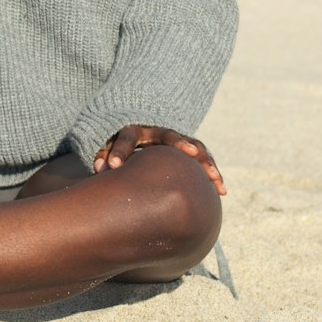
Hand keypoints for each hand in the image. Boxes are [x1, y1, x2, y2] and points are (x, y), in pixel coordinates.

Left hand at [93, 126, 226, 194]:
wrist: (140, 134)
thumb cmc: (121, 148)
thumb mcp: (108, 150)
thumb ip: (103, 156)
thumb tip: (100, 170)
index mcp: (134, 131)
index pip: (126, 138)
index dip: (120, 151)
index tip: (114, 167)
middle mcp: (157, 132)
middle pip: (169, 135)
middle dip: (179, 142)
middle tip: (189, 152)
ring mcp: (176, 140)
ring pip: (193, 146)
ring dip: (204, 161)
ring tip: (213, 177)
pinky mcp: (189, 150)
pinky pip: (204, 159)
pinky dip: (212, 172)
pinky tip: (221, 190)